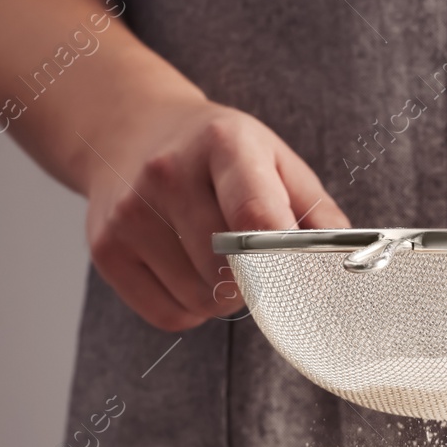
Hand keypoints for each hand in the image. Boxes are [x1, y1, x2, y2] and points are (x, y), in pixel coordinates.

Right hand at [82, 97, 348, 330]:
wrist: (130, 131)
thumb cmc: (218, 155)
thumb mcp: (275, 160)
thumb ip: (317, 215)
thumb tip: (340, 271)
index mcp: (224, 143)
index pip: (257, 217)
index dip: (282, 261)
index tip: (297, 278)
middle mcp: (168, 173)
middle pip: (232, 274)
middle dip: (255, 282)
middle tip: (253, 259)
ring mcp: (130, 212)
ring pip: (203, 301)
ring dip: (222, 297)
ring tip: (214, 258)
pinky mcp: (106, 248)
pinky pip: (169, 316)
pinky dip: (190, 309)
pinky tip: (186, 271)